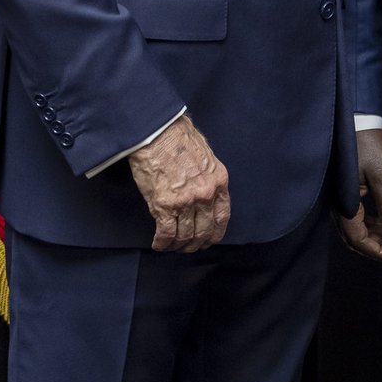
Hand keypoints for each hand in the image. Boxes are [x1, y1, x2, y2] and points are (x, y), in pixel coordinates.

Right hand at [126, 114, 230, 252]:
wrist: (158, 133)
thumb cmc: (179, 139)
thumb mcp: (207, 158)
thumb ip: (208, 179)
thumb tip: (204, 196)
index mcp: (219, 182)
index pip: (222, 217)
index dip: (215, 233)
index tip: (208, 240)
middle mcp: (206, 194)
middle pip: (204, 231)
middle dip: (196, 244)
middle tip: (187, 248)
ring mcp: (186, 201)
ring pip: (185, 235)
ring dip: (178, 246)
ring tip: (170, 246)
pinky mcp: (164, 205)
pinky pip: (167, 233)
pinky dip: (162, 243)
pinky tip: (158, 244)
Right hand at [338, 128, 381, 263]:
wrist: (358, 120)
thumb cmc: (368, 146)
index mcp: (344, 203)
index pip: (357, 238)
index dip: (376, 251)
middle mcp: (339, 204)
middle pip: (357, 236)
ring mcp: (342, 197)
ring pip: (359, 226)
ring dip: (381, 232)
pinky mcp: (347, 189)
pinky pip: (359, 214)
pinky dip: (375, 220)